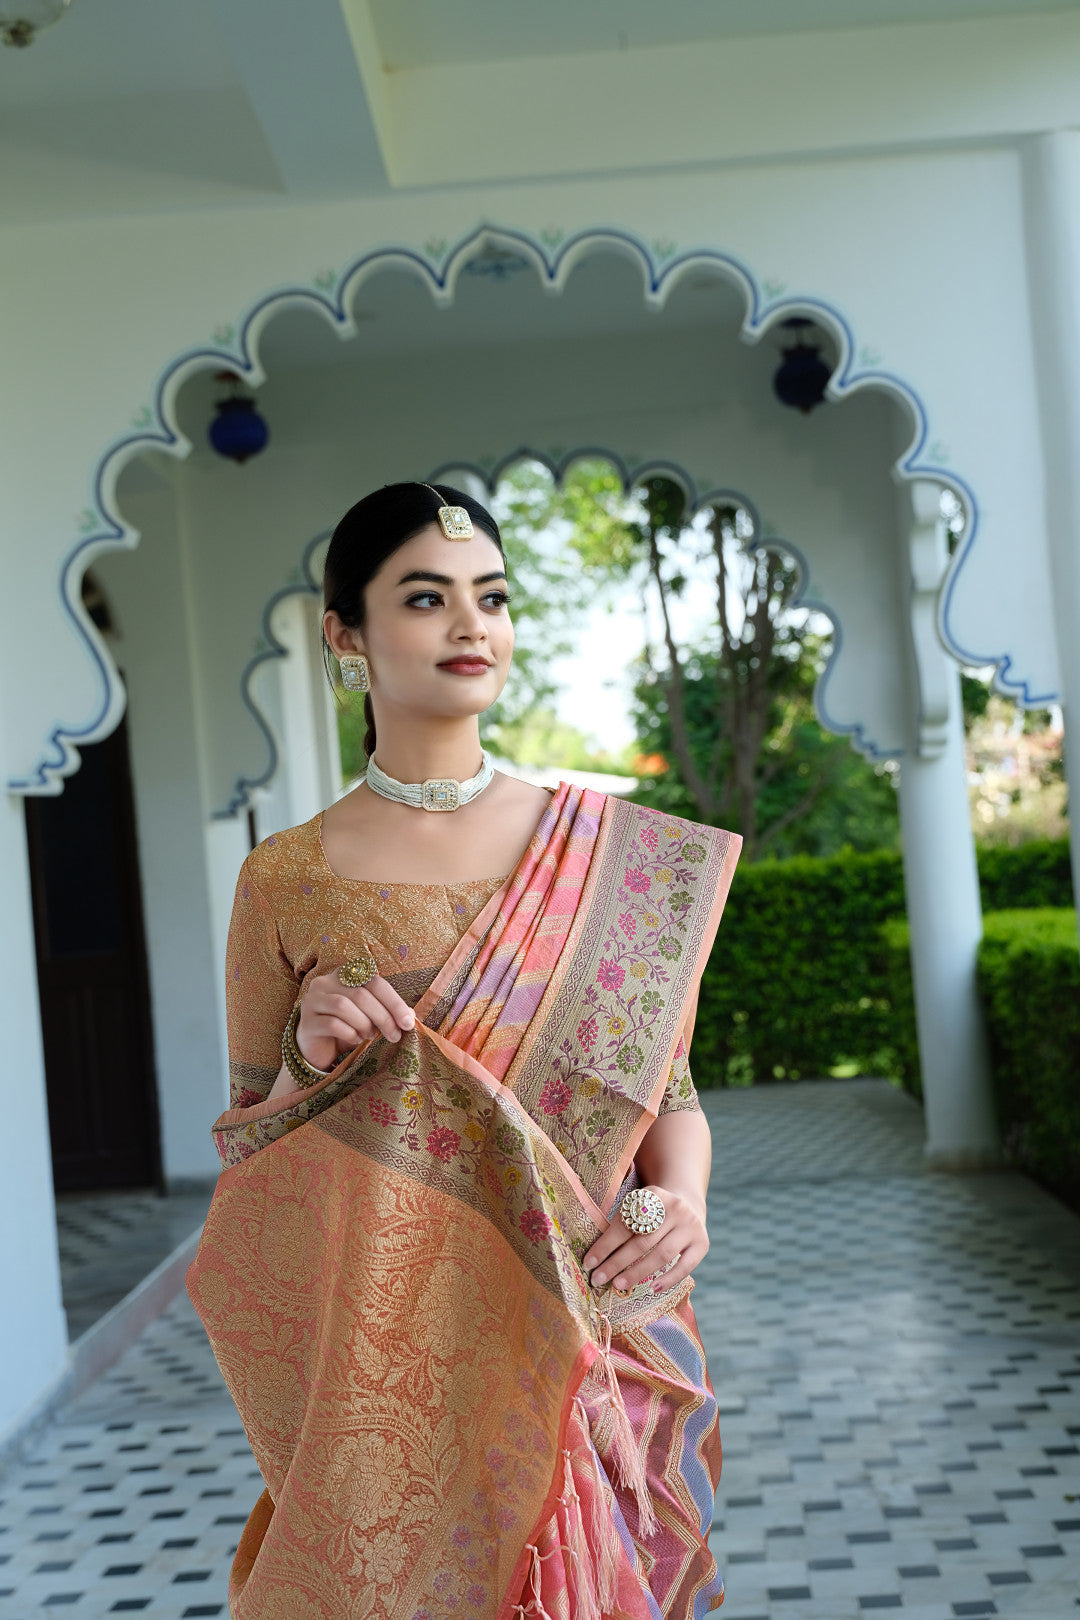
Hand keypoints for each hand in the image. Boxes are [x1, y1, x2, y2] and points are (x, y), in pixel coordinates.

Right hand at [296, 968, 414, 1071]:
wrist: (317, 1050)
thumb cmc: (346, 1029)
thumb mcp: (370, 1018)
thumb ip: (387, 1012)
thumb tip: (410, 1016)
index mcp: (344, 974)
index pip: (374, 981)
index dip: (393, 1001)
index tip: (407, 1022)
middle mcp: (325, 982)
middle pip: (360, 994)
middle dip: (383, 1017)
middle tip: (394, 1035)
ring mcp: (312, 1001)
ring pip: (343, 1006)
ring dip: (364, 1024)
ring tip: (369, 1036)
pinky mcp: (306, 1022)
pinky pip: (331, 1024)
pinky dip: (349, 1033)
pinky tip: (355, 1040)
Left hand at [582, 1186, 707, 1295]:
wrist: (689, 1202)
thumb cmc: (654, 1212)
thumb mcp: (640, 1206)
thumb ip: (623, 1224)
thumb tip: (596, 1258)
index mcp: (653, 1195)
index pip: (625, 1224)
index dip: (605, 1245)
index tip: (588, 1263)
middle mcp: (674, 1208)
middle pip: (642, 1242)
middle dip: (617, 1262)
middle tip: (598, 1279)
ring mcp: (690, 1226)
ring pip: (661, 1254)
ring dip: (637, 1273)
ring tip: (619, 1284)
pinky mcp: (702, 1243)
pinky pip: (685, 1266)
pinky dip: (669, 1279)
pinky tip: (653, 1289)